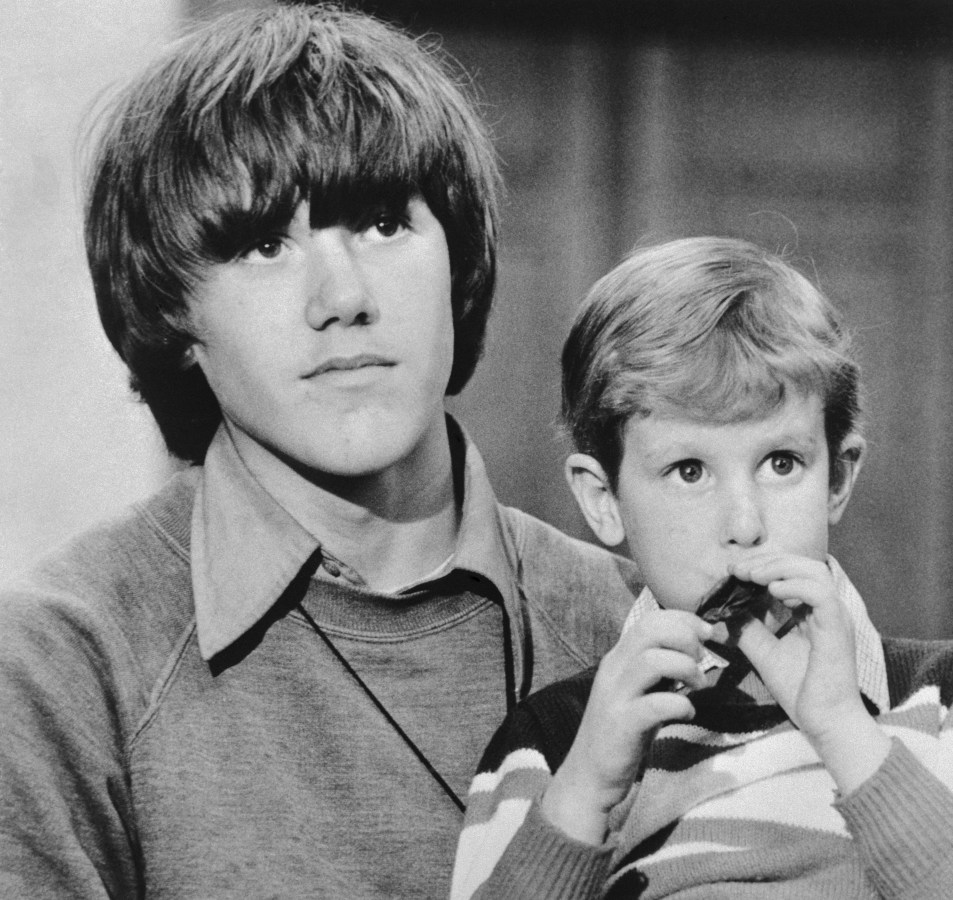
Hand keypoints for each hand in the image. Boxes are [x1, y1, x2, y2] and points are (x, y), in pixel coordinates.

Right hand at [541, 609, 716, 843]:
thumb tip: (694, 650)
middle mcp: (613, 670)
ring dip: (686, 668)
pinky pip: (656, 704)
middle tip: (701, 659)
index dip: (682, 620)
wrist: (589, 776)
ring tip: (698, 685)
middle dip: (685, 637)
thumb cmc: (622, 733)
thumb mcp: (638, 692)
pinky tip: (688, 712)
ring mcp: (615, 696)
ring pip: (652, 661)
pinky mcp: (622, 724)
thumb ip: (658, 670)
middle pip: (649, 630)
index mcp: (618, 659)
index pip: (649, 620)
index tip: (706, 634)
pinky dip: (681, 704)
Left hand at [730, 553, 889, 792]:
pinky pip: (820, 594)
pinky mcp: (838, 628)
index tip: (733, 572)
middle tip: (737, 570)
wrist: (826, 723)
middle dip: (767, 562)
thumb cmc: (801, 691)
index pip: (791, 573)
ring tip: (752, 576)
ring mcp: (835, 617)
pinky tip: (772, 591)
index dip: (762, 566)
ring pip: (814, 571)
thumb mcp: (764, 652)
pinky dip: (795, 586)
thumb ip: (747, 629)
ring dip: (779, 568)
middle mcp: (826, 610)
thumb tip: (722, 611)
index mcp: (812, 612)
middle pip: (802, 565)